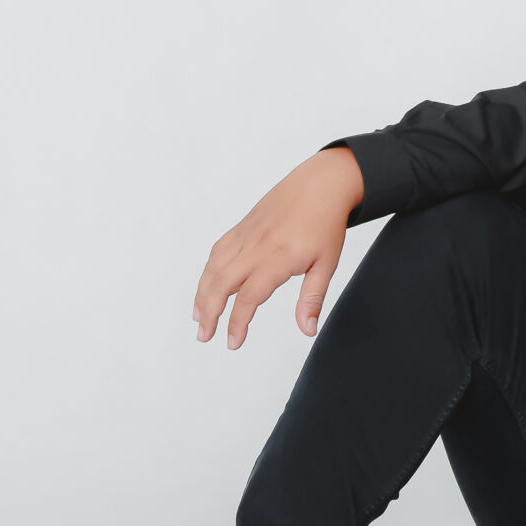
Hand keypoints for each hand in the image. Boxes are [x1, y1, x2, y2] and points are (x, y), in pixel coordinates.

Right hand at [193, 147, 364, 349]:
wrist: (321, 182)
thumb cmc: (326, 222)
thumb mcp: (327, 263)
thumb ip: (312, 298)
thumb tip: (307, 330)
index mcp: (277, 258)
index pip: (249, 298)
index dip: (237, 324)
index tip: (233, 343)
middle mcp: (255, 246)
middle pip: (221, 284)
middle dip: (208, 312)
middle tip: (204, 336)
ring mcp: (246, 235)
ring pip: (214, 267)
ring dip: (202, 293)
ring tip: (198, 316)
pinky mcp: (242, 226)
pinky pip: (218, 251)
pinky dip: (208, 270)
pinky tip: (207, 284)